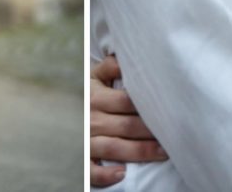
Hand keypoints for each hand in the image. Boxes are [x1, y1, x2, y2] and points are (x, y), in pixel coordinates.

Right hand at [89, 55, 165, 186]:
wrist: (57, 109)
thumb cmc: (86, 93)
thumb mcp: (93, 76)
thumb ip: (110, 66)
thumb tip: (126, 57)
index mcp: (95, 97)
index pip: (127, 101)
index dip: (149, 106)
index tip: (169, 109)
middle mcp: (90, 119)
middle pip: (126, 126)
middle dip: (151, 130)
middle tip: (175, 134)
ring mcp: (84, 140)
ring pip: (114, 148)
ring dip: (140, 151)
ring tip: (163, 152)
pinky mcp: (80, 158)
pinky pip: (90, 171)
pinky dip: (104, 174)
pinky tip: (122, 174)